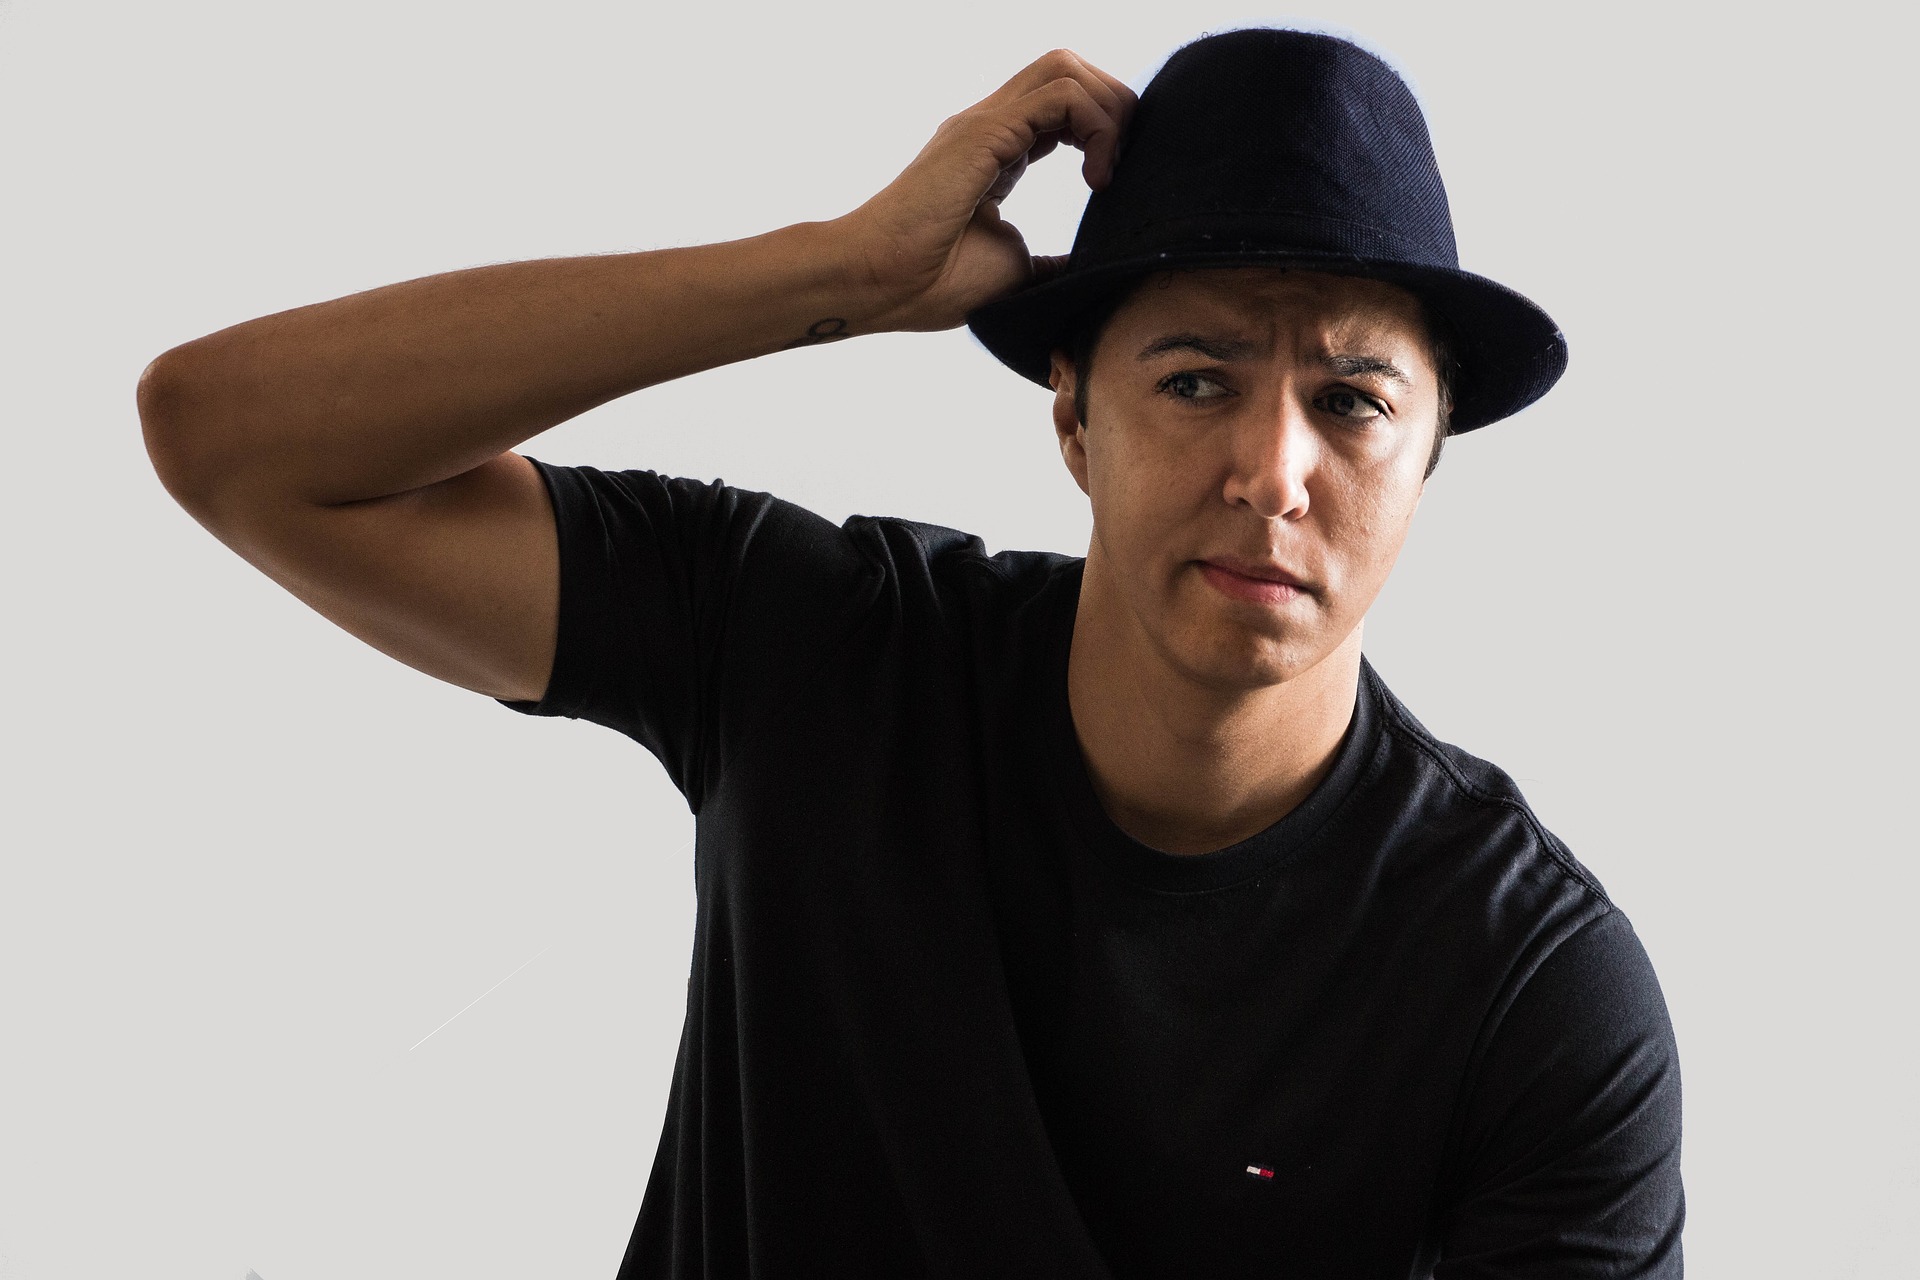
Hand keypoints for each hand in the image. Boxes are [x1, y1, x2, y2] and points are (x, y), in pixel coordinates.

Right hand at [834, 49, 1135, 333]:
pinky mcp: (984, 133)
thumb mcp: (1014, 270)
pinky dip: (1094, 127)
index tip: (1109, 185)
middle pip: (1069, 69)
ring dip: (1107, 111)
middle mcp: (990, 126)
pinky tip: (1094, 179)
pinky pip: (1060, 95)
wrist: (879, 286)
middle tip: (1117, 169)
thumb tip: (1085, 272)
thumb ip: (1050, 261)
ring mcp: (984, 123)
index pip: (1062, 102)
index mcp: (995, 149)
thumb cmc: (931, 283)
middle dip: (1113, 107)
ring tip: (1106, 173)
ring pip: (1066, 67)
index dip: (1101, 128)